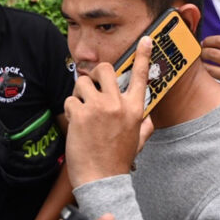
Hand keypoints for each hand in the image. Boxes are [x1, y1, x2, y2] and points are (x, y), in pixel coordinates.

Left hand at [64, 36, 152, 187]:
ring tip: (83, 111)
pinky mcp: (80, 115)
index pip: (141, 76)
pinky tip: (76, 125)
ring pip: (82, 83)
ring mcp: (98, 108)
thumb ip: (144, 126)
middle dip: (95, 76)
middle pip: (104, 69)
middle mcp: (118, 105)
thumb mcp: (138, 141)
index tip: (146, 39)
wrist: (101, 180)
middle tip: (91, 89)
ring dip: (79, 94)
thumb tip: (150, 119)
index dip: (143, 55)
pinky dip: (70, 110)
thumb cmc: (118, 161)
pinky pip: (70, 100)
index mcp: (135, 109)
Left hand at [201, 25, 219, 100]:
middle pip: (214, 53)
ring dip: (203, 60)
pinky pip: (214, 75)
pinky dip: (208, 69)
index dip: (210, 39)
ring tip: (203, 56)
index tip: (206, 41)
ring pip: (211, 65)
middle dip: (204, 49)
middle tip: (202, 48)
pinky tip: (207, 66)